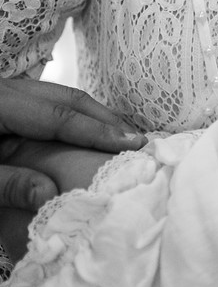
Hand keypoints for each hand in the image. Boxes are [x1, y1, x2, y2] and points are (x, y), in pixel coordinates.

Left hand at [0, 79, 144, 206]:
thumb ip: (7, 183)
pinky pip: (49, 104)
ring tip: (119, 138)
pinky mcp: (8, 102)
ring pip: (62, 99)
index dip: (98, 132)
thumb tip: (49, 195)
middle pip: (69, 99)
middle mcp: (8, 91)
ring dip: (94, 117)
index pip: (59, 116)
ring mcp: (9, 93)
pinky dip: (75, 118)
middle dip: (106, 120)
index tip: (132, 144)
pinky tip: (87, 134)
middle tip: (136, 140)